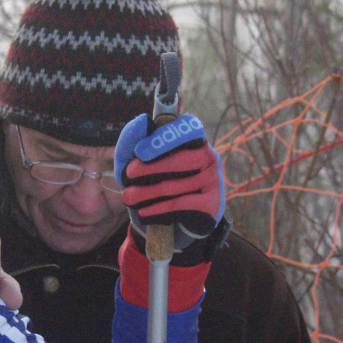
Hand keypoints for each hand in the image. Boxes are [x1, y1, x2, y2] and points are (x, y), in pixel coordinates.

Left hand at [114, 113, 225, 265]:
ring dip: (148, 192)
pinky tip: (144, 211)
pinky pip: (182, 204)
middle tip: (129, 175)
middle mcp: (208, 157)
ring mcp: (213, 180)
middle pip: (184, 159)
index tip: (139, 151)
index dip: (165, 139)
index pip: (188, 129)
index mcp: (192, 141)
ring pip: (178, 184)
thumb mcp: (135, 162)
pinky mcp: (211, 203)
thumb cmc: (151, 182)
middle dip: (152, 168)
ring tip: (129, 197)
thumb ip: (133, 141)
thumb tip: (142, 121)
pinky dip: (159, 209)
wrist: (170, 221)